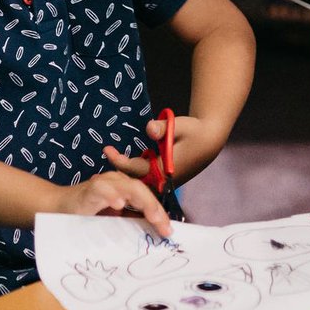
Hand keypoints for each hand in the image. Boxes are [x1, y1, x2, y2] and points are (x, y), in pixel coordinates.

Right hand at [53, 171, 170, 236]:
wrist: (57, 207)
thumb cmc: (87, 214)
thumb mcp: (112, 219)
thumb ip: (129, 221)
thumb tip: (153, 232)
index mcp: (126, 188)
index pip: (147, 198)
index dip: (160, 213)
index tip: (169, 231)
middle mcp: (118, 182)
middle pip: (142, 191)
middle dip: (156, 209)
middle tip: (164, 227)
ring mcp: (105, 183)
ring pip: (129, 187)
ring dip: (143, 201)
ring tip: (153, 217)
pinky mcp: (89, 188)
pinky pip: (102, 188)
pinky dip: (112, 196)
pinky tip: (119, 205)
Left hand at [103, 115, 220, 185]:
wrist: (211, 139)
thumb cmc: (195, 131)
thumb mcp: (180, 125)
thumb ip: (163, 127)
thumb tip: (148, 128)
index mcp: (166, 168)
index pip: (136, 168)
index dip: (119, 161)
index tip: (106, 150)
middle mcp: (165, 179)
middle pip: (135, 181)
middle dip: (117, 175)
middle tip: (97, 172)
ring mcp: (166, 181)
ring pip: (141, 183)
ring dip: (125, 177)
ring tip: (108, 171)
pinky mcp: (167, 179)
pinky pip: (147, 181)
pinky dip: (135, 176)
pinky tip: (125, 172)